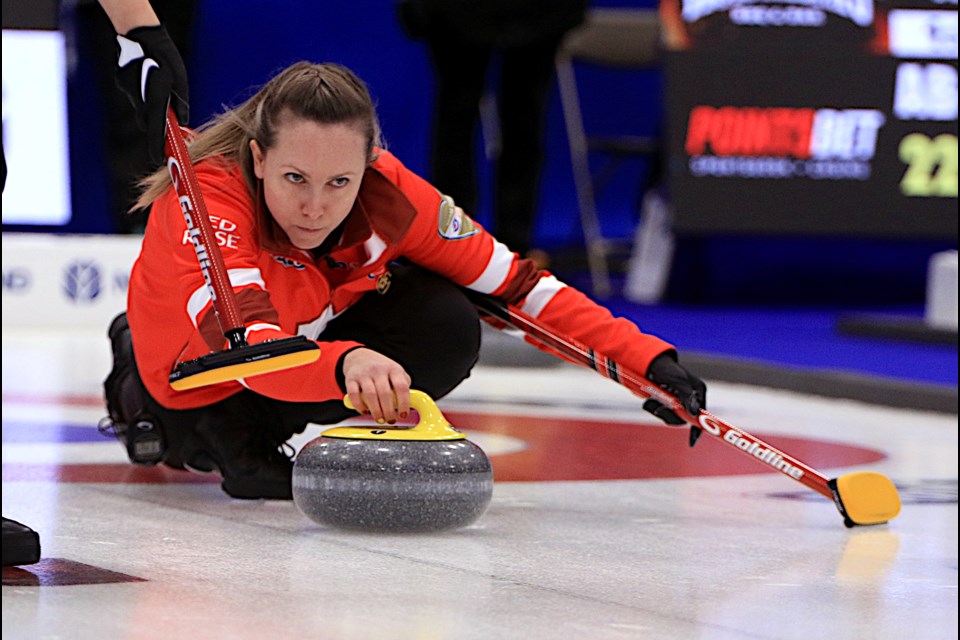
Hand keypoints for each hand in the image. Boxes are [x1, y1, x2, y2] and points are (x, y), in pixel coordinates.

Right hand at [115, 25, 188, 164]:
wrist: (141, 35)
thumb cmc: (166, 59)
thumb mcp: (181, 83)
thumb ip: (181, 105)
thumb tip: (181, 123)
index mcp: (156, 101)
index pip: (155, 131)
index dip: (157, 148)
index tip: (160, 160)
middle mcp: (140, 99)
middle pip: (147, 123)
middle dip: (155, 128)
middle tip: (167, 127)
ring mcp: (128, 91)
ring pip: (140, 108)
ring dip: (150, 107)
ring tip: (157, 89)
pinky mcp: (122, 84)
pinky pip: (134, 95)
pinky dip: (142, 93)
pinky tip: (147, 79)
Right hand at [342, 348, 412, 423]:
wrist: (359, 357)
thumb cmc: (381, 368)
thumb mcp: (396, 371)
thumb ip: (403, 384)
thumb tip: (410, 402)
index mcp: (393, 369)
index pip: (401, 387)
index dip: (404, 403)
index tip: (404, 415)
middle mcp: (379, 370)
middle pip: (385, 393)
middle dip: (388, 411)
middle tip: (390, 420)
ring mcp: (364, 374)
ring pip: (370, 395)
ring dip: (376, 411)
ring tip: (379, 419)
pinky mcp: (351, 378)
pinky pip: (354, 394)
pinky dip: (359, 406)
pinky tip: (365, 411)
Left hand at [643, 351, 706, 444]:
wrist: (647, 363)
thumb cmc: (664, 369)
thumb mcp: (676, 380)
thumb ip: (686, 396)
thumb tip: (695, 413)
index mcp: (698, 390)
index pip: (702, 414)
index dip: (698, 429)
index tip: (692, 442)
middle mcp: (691, 397)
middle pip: (685, 418)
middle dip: (669, 416)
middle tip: (657, 408)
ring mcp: (679, 400)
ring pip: (672, 416)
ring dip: (660, 411)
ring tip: (651, 401)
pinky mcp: (668, 401)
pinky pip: (663, 412)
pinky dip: (655, 408)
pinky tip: (649, 400)